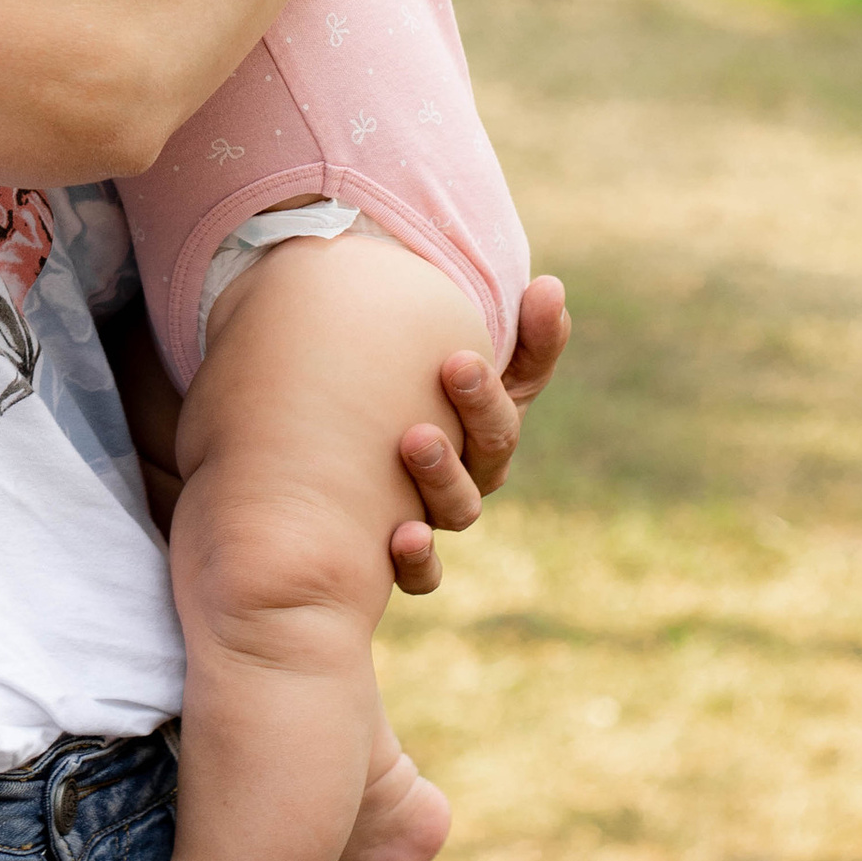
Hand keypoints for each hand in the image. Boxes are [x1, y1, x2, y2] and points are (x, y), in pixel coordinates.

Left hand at [386, 276, 567, 594]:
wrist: (311, 430)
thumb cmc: (374, 378)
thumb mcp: (414, 336)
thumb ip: (455, 311)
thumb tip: (550, 287)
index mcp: (487, 407)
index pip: (525, 375)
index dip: (537, 344)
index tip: (526, 296)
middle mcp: (472, 464)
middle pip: (494, 441)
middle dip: (481, 403)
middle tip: (458, 363)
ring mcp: (436, 509)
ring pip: (460, 504)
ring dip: (444, 473)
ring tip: (414, 437)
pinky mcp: (401, 555)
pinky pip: (424, 573)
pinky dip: (419, 562)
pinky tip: (400, 538)